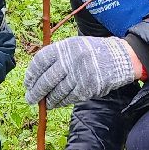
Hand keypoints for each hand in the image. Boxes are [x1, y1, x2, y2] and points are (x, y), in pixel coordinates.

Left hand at [24, 35, 140, 106]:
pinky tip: (56, 104)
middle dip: (36, 92)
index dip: (31, 74)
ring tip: (44, 103)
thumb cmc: (93, 52)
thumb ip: (57, 57)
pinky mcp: (87, 88)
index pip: (40, 62)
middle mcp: (71, 60)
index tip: (28, 83)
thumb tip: (37, 76)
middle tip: (30, 98)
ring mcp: (79, 75)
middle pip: (46, 80)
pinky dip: (61, 102)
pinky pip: (69, 98)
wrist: (120, 58)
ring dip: (48, 100)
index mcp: (65, 47)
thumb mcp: (74, 45)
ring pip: (57, 92)